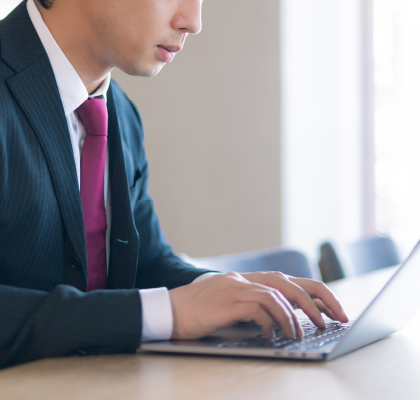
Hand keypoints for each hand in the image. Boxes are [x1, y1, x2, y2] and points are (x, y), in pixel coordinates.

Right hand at [169, 271, 336, 340]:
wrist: (167, 311)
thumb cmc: (196, 313)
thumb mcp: (227, 306)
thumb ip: (250, 307)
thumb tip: (276, 322)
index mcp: (244, 279)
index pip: (286, 280)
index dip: (311, 292)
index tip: (330, 309)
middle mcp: (242, 279)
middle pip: (288, 282)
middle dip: (315, 300)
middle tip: (333, 318)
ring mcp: (235, 287)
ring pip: (277, 295)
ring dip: (294, 316)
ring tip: (303, 333)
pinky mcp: (227, 301)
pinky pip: (259, 308)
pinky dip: (271, 322)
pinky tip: (272, 335)